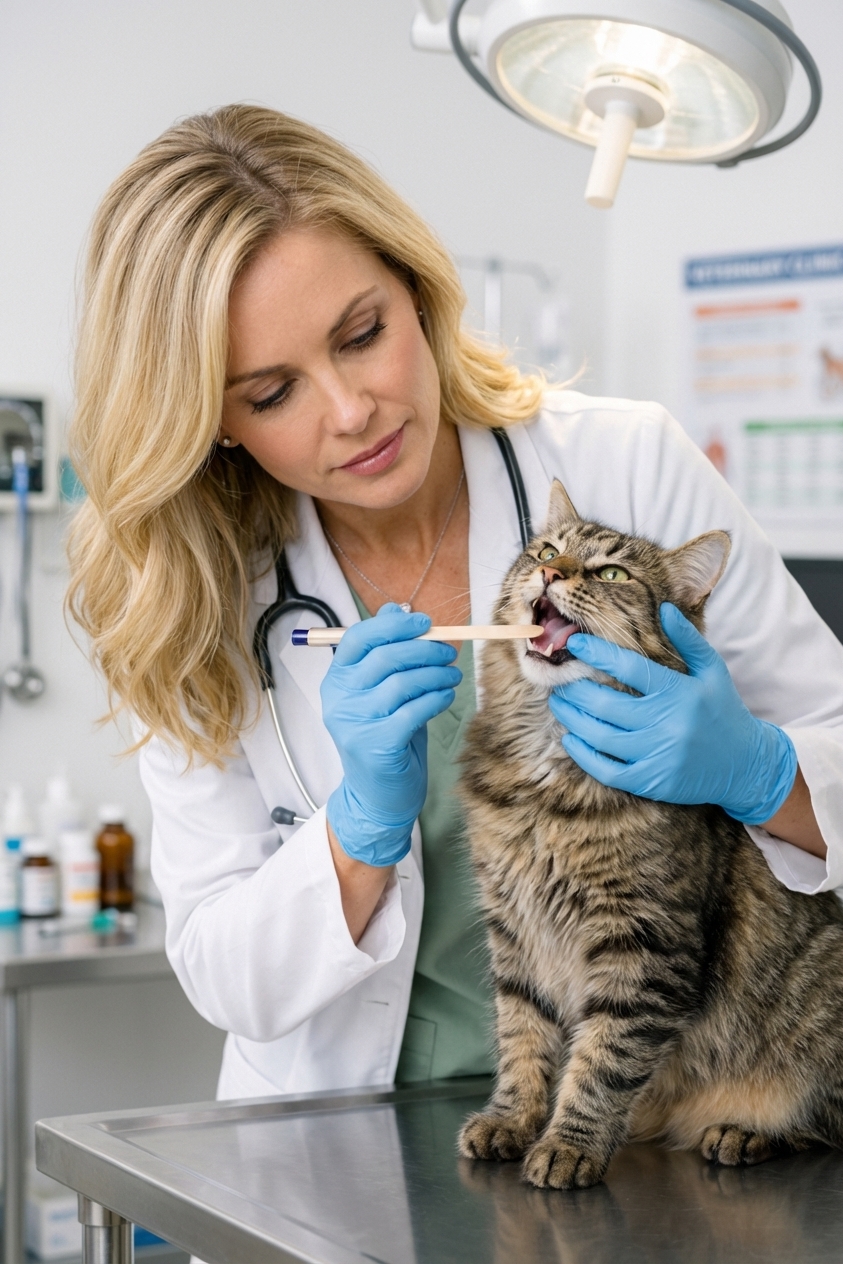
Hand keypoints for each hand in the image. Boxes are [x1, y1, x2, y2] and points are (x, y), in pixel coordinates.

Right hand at [321, 603, 460, 865]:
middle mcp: (339, 700)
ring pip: (402, 683)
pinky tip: (446, 695)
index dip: (393, 625)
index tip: (425, 623)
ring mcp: (355, 724)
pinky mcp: (376, 745)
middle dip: (424, 649)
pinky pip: (413, 711)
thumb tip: (397, 609)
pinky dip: (436, 698)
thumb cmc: (384, 738)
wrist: (377, 796)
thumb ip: (385, 652)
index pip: (357, 638)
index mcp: (336, 680)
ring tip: (452, 675)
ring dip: (436, 674)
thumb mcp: (381, 692)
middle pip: (384, 657)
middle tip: (448, 652)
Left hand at [548, 603, 796, 824]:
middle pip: (606, 704)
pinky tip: (571, 738)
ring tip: (559, 703)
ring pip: (600, 736)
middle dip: (575, 688)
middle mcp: (668, 724)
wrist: (747, 766)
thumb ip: (688, 640)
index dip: (598, 653)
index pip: (630, 668)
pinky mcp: (651, 782)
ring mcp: (658, 756)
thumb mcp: (712, 671)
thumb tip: (665, 608)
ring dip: (572, 718)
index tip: (575, 643)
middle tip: (559, 678)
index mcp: (680, 692)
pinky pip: (606, 770)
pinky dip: (583, 754)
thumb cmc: (724, 711)